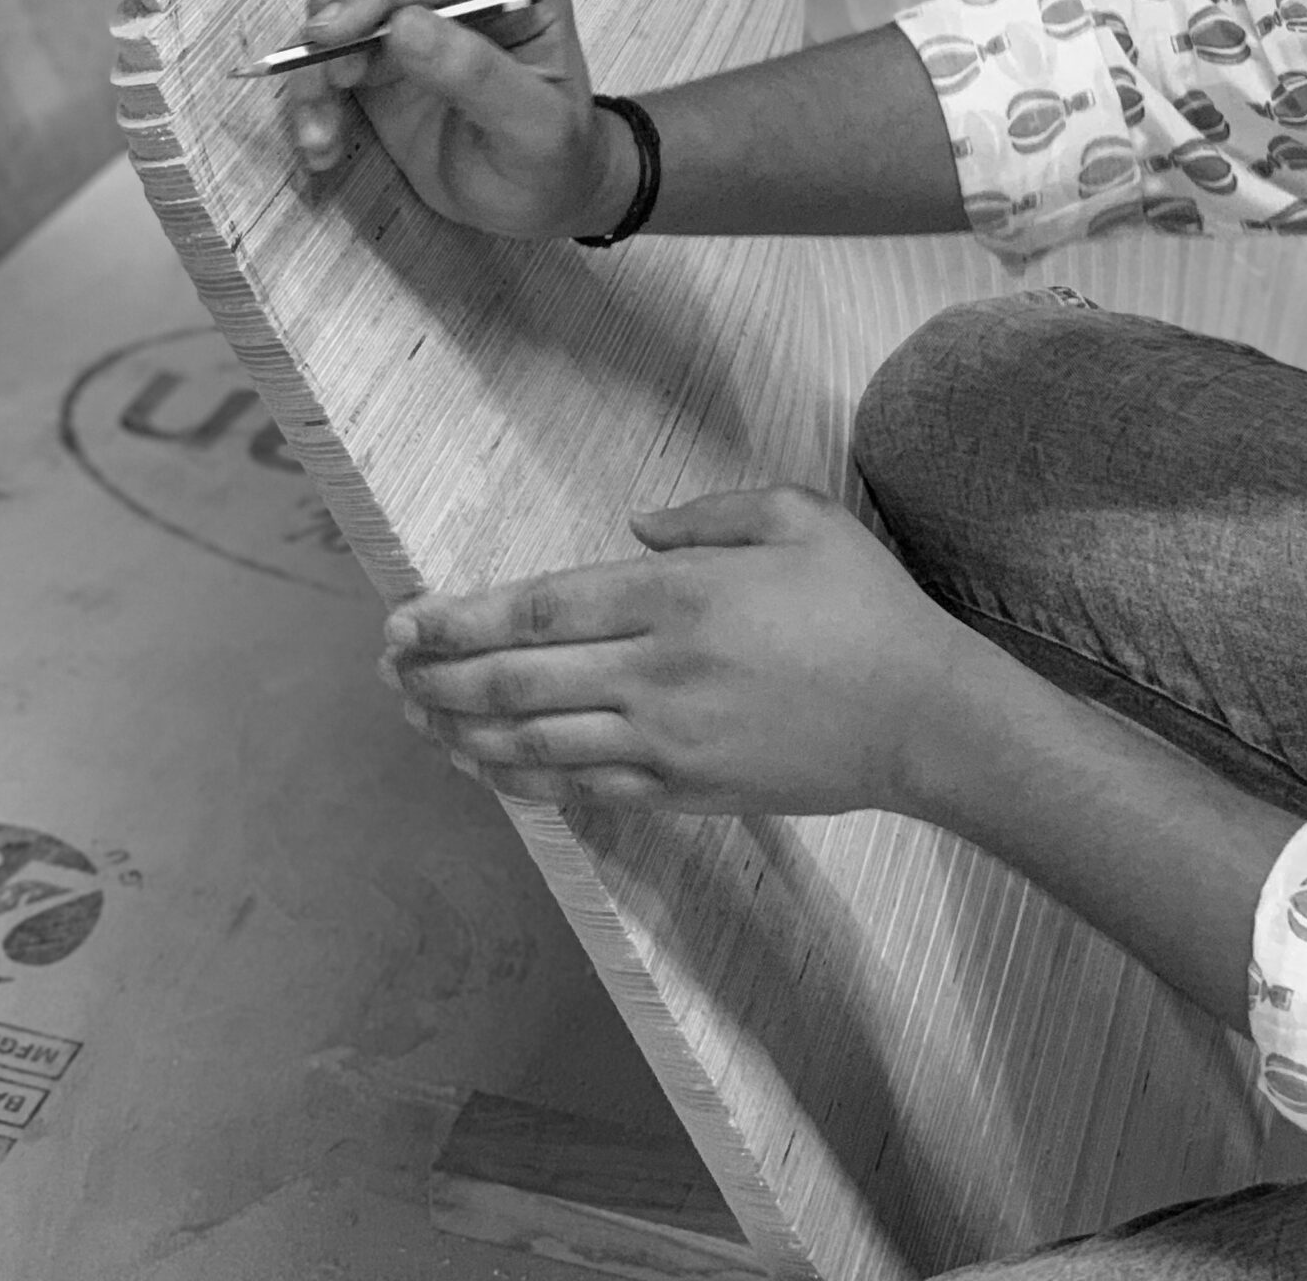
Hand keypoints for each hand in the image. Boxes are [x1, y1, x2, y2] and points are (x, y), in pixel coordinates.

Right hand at [284, 0, 614, 237]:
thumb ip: (477, 74)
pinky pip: (331, 51)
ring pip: (342, 0)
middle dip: (336, 10)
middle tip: (315, 73)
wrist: (539, 198)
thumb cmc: (552, 160)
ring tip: (319, 134)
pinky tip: (322, 142)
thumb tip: (406, 23)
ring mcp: (422, 11)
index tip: (329, 35)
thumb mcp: (533, 128)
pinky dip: (313, 92)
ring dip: (314, 63)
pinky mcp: (385, 49)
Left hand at [379, 485, 975, 816]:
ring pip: (535, 745)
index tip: (402, 620)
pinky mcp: (684, 792)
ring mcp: (666, 743)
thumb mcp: (796, 516)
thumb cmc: (864, 607)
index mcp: (678, 597)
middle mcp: (656, 674)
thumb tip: (636, 528)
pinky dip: (521, 780)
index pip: (539, 611)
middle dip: (437, 678)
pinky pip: (582, 789)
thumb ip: (708, 513)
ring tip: (415, 717)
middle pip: (516, 685)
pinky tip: (486, 767)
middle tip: (385, 670)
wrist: (921, 718)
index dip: (459, 619)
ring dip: (462, 733)